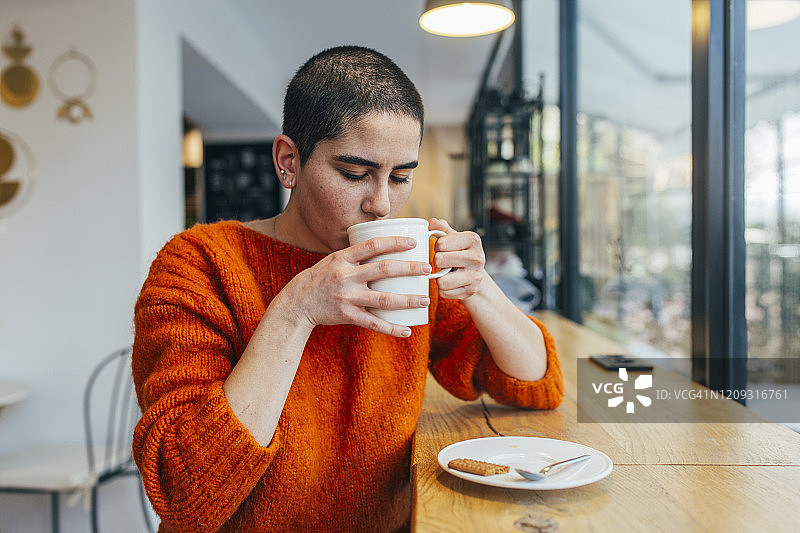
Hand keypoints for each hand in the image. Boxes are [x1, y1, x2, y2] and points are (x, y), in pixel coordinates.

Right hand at [281, 236, 431, 336]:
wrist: (297, 303)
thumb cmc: (320, 278)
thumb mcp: (333, 260)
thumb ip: (356, 256)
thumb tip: (384, 246)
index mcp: (342, 258)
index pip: (372, 245)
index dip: (394, 242)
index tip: (414, 243)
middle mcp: (345, 276)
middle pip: (383, 269)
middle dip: (409, 269)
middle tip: (427, 270)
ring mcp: (346, 297)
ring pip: (383, 299)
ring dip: (407, 300)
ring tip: (425, 300)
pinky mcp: (347, 316)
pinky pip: (373, 323)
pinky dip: (391, 328)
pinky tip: (407, 330)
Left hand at [429, 218, 486, 300]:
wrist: (475, 274)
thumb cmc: (460, 253)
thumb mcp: (453, 238)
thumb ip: (442, 229)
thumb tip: (432, 222)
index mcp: (472, 239)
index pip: (441, 243)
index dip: (436, 246)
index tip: (442, 248)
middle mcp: (477, 257)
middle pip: (439, 260)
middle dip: (437, 262)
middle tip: (443, 262)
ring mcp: (475, 276)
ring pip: (441, 280)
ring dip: (439, 277)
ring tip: (446, 273)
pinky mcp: (470, 291)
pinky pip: (444, 292)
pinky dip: (443, 289)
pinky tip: (450, 283)